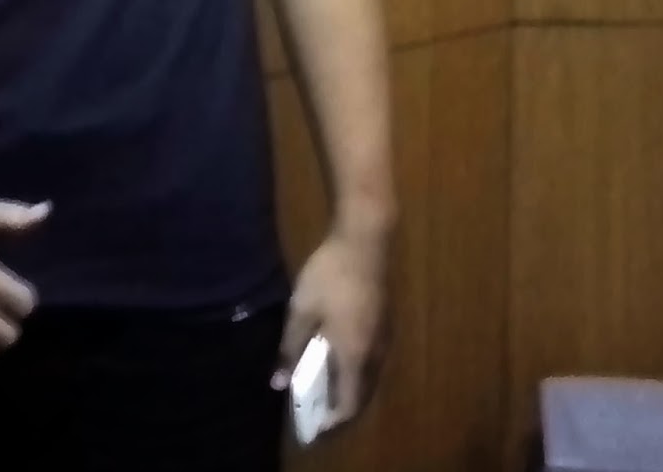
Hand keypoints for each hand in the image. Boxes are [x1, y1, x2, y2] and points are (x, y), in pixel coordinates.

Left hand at [272, 228, 390, 434]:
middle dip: (339, 405)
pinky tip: (335, 353)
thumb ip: (290, 348)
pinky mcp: (384, 320)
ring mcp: (384, 335)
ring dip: (348, 385)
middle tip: (314, 405)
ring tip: (320, 381)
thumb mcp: (301, 309)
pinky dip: (355, 366)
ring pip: (368, 374)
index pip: (349, 403)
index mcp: (355, 355)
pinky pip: (371, 357)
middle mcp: (375, 352)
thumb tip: (278, 382)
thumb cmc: (329, 275)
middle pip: (362, 393)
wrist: (363, 239)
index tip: (314, 424)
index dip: (333, 419)